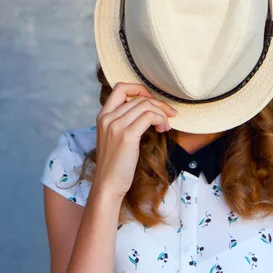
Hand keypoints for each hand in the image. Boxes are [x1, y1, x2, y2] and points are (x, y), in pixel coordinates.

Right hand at [92, 82, 177, 198]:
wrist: (108, 184)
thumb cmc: (115, 164)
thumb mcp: (114, 138)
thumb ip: (123, 122)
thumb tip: (146, 111)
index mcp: (103, 116)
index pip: (120, 88)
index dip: (139, 89)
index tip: (152, 101)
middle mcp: (108, 117)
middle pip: (139, 98)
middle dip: (158, 104)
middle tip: (169, 116)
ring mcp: (116, 125)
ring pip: (146, 105)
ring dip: (161, 113)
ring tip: (165, 126)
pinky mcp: (127, 135)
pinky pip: (149, 116)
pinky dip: (160, 119)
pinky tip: (162, 129)